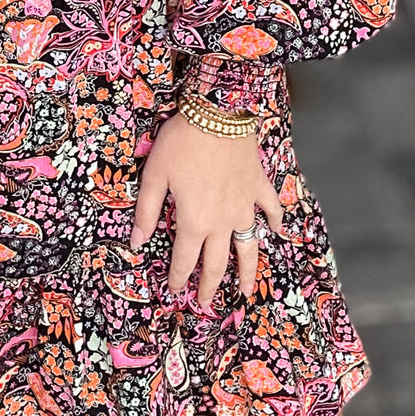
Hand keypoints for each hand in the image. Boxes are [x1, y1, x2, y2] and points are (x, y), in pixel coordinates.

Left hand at [129, 109, 284, 309]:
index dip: (178, 278)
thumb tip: (137, 243)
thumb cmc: (181, 142)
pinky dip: (275, 222)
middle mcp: (222, 221)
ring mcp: (245, 206)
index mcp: (194, 221)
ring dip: (248, 271)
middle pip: (217, 263)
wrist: (219, 112)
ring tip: (246, 291)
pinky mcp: (259, 187)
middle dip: (210, 286)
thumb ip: (146, 212)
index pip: (184, 259)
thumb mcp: (154, 175)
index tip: (175, 292)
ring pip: (248, 246)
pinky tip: (277, 232)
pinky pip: (271, 209)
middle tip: (206, 302)